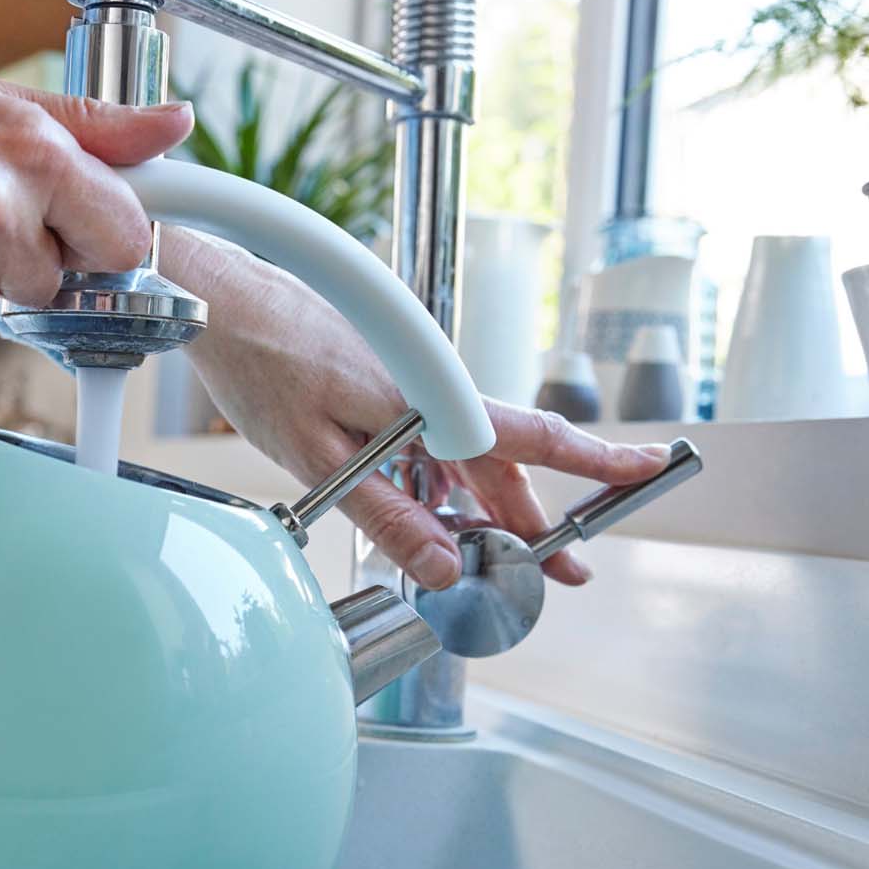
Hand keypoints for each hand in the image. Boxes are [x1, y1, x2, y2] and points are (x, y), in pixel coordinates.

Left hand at [162, 228, 671, 590]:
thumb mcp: (318, 457)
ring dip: (484, 506)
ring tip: (500, 558)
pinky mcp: (380, 384)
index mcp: (428, 402)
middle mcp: (429, 389)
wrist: (217, 300)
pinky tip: (432, 514)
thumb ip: (386, 515)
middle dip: (539, 518)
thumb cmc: (260, 363)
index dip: (595, 461)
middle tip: (573, 568)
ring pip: (463, 456)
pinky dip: (440, 482)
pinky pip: (430, 441)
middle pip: (503, 462)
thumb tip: (445, 569)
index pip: (530, 439)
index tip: (650, 469)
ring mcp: (407, 385)